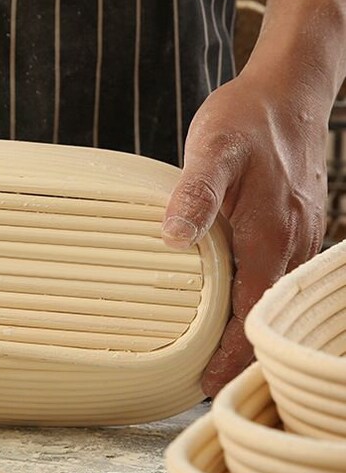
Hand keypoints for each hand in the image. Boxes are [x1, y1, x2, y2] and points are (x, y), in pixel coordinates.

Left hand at [162, 70, 328, 396]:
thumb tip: (173, 238)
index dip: (231, 354)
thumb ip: (195, 196)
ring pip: (276, 296)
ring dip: (251, 327)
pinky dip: (260, 297)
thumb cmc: (247, 119)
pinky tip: (240, 300)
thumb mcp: (212, 150)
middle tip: (208, 383)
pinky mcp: (295, 222)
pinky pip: (280, 272)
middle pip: (268, 314)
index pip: (252, 313)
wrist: (288, 89)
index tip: (207, 383)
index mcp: (271, 235)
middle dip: (243, 354)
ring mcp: (299, 232)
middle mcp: (292, 242)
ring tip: (220, 353)